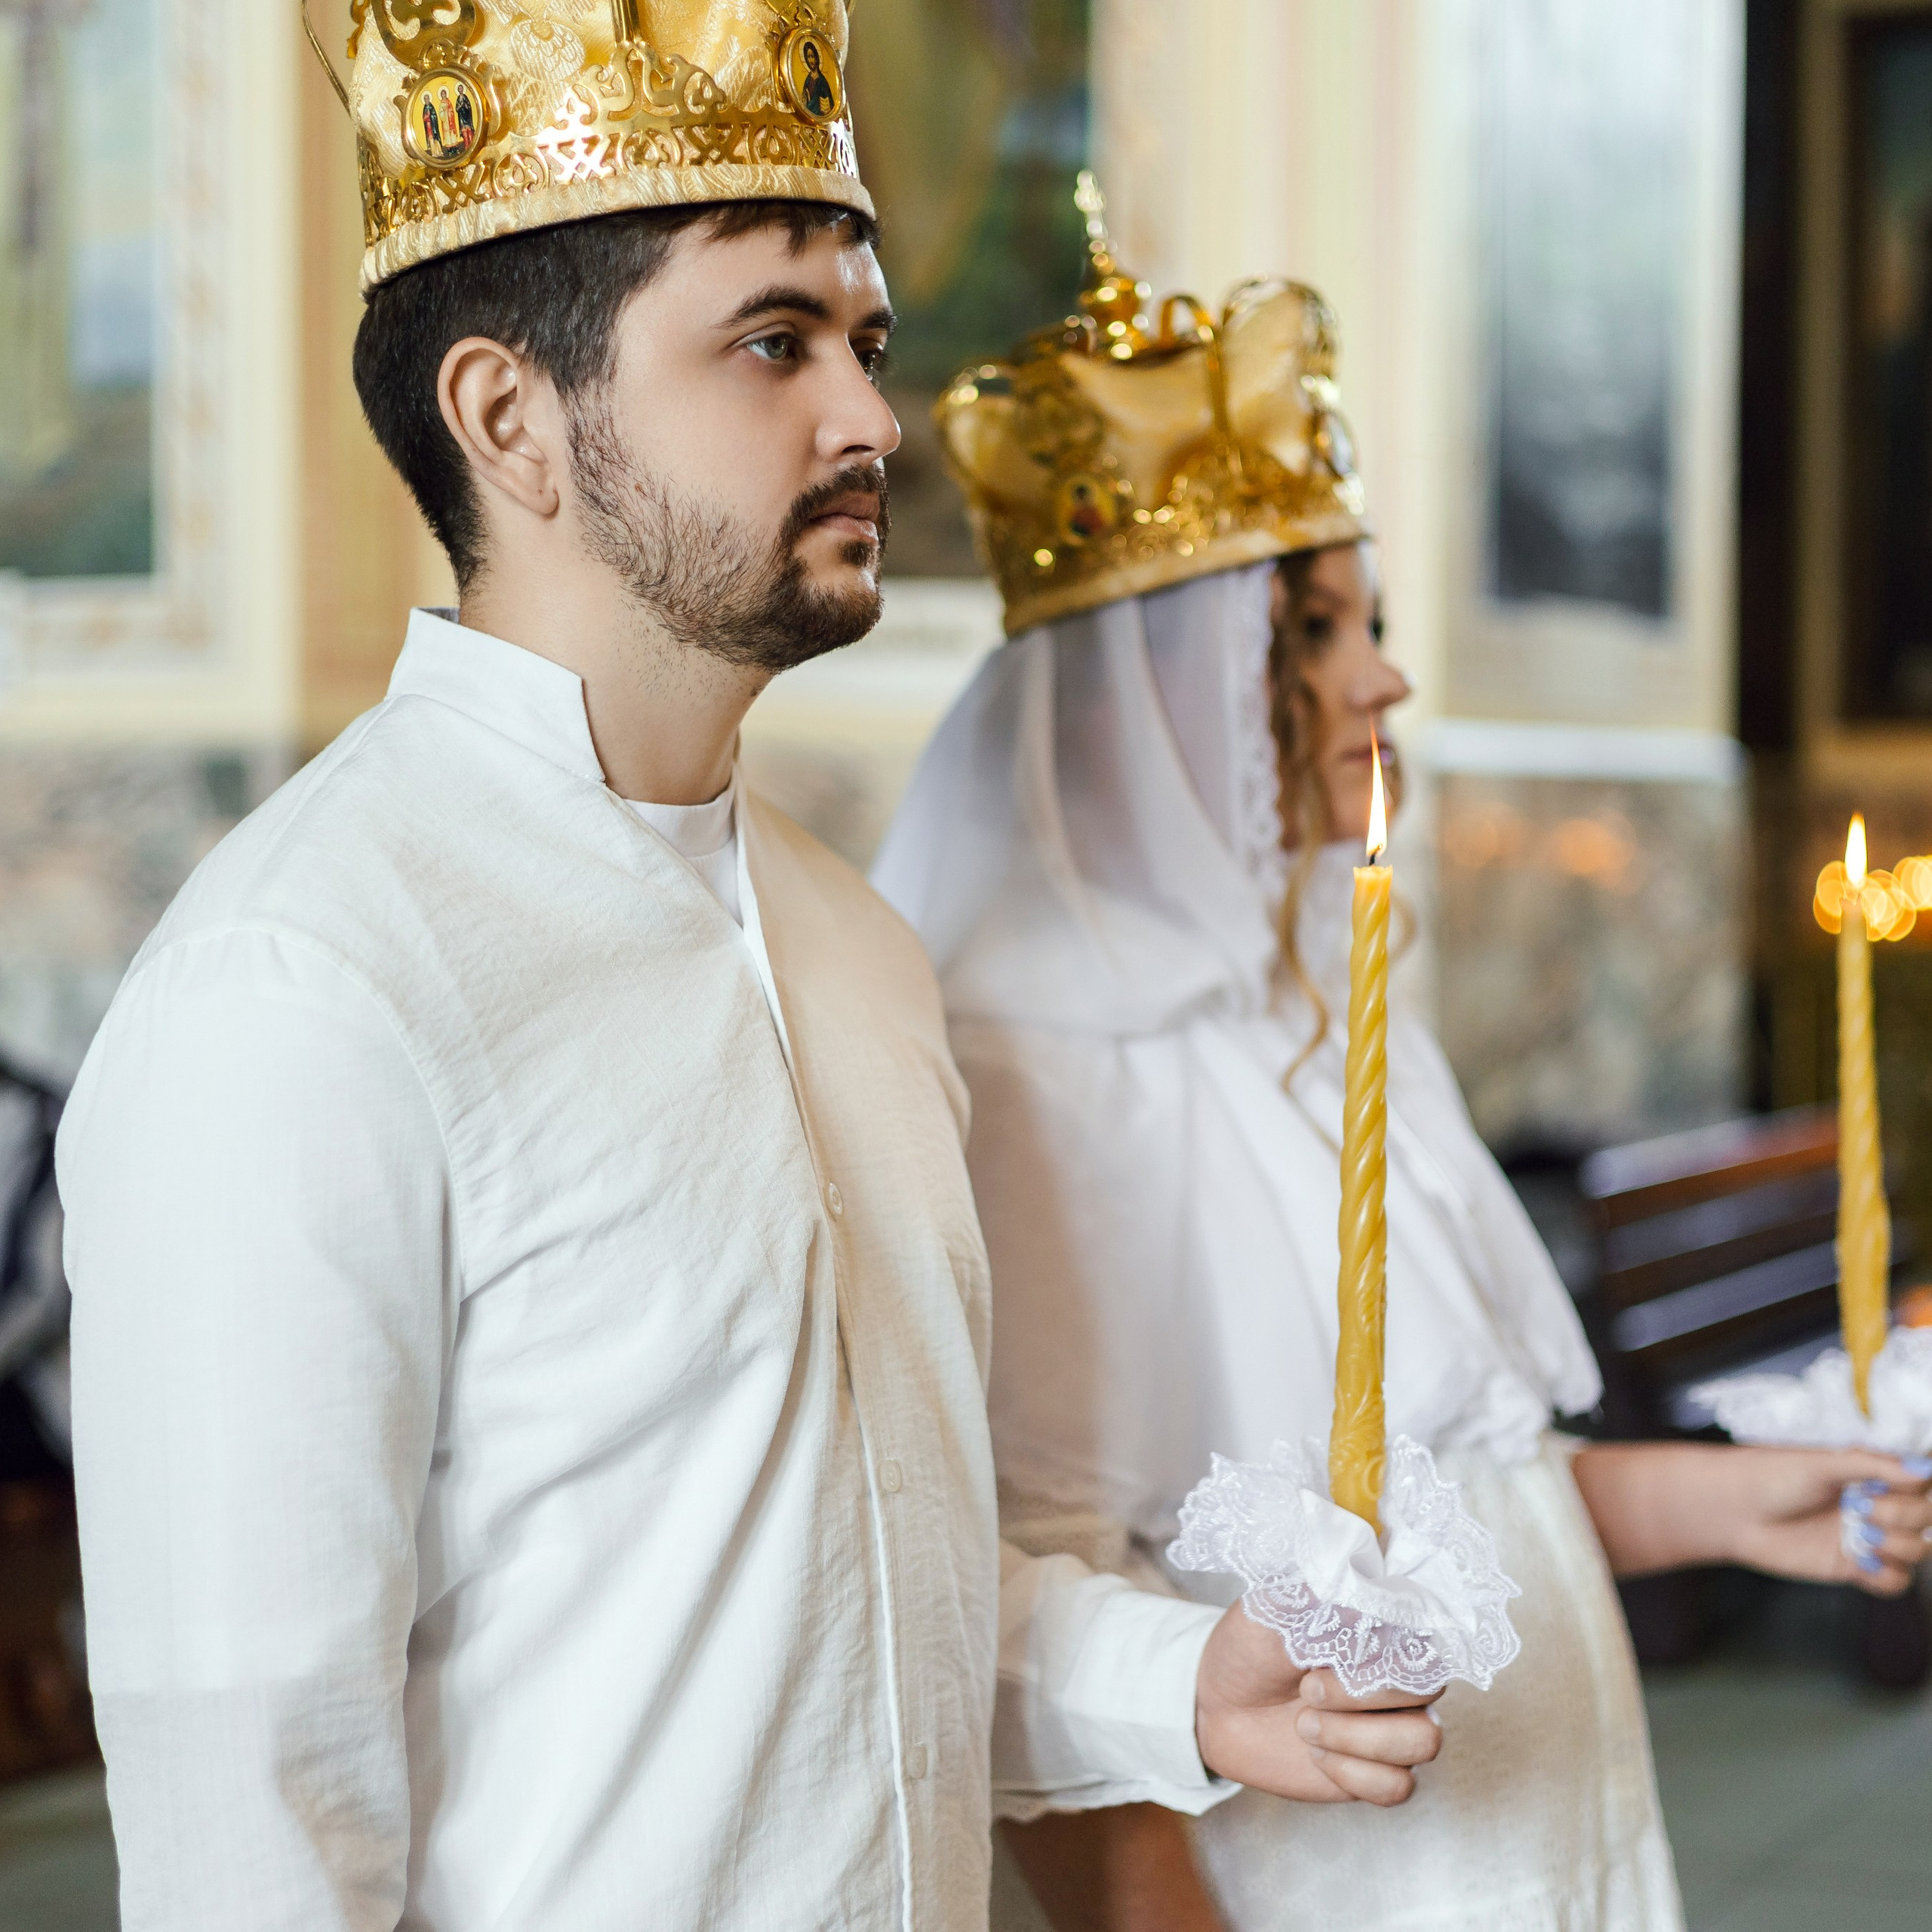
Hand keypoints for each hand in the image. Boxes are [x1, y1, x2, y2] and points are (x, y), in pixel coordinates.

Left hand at [1194, 1600, 1442, 1804]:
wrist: (1219, 1706)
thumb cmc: (1250, 1649)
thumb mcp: (1273, 1610)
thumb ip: (1319, 1596)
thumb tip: (1367, 1595)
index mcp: (1380, 1629)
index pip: (1423, 1638)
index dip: (1378, 1658)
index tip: (1323, 1659)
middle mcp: (1397, 1677)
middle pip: (1428, 1692)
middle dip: (1359, 1698)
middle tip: (1307, 1692)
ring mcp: (1393, 1726)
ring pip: (1423, 1742)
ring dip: (1356, 1739)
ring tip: (1306, 1725)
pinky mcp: (1379, 1772)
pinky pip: (1399, 1786)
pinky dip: (1351, 1774)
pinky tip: (1316, 1755)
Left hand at [1723, 1448, 1931, 1598]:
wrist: (1735, 1512)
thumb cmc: (1771, 1476)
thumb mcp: (1821, 1463)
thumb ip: (1873, 1465)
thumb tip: (1922, 1467)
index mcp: (1871, 1475)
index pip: (1921, 1482)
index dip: (1920, 1487)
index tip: (1899, 1486)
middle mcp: (1876, 1504)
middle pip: (1925, 1518)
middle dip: (1904, 1515)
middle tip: (1861, 1508)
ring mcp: (1867, 1536)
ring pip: (1918, 1551)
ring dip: (1899, 1546)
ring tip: (1859, 1533)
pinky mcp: (1854, 1566)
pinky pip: (1895, 1582)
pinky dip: (1887, 1576)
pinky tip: (1860, 1562)